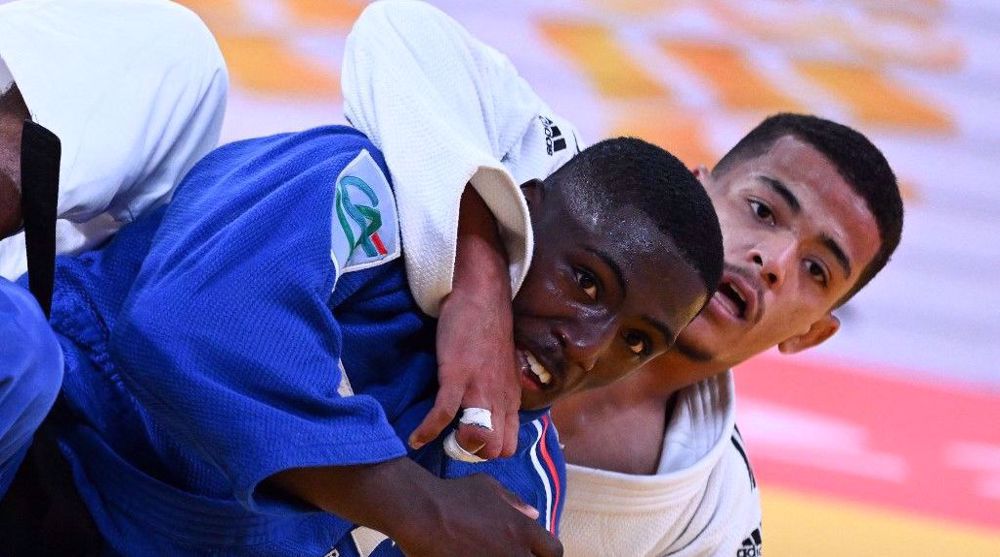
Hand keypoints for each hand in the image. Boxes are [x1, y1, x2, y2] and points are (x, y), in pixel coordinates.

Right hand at [393, 474, 560, 556]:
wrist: (422, 513)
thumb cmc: (454, 495)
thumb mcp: (488, 488)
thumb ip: (514, 502)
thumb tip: (533, 513)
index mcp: (524, 530)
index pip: (554, 552)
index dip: (546, 554)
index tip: (535, 552)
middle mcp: (515, 553)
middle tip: (511, 554)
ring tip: (491, 555)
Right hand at [409, 186, 520, 458]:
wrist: (482, 291)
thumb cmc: (486, 326)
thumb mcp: (500, 365)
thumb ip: (495, 388)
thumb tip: (483, 409)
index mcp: (511, 396)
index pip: (510, 444)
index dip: (490, 451)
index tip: (468, 445)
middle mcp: (501, 397)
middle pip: (499, 448)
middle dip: (476, 454)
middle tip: (452, 444)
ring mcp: (480, 386)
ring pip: (478, 438)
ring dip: (456, 446)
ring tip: (435, 442)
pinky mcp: (458, 374)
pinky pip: (443, 414)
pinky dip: (427, 430)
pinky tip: (414, 437)